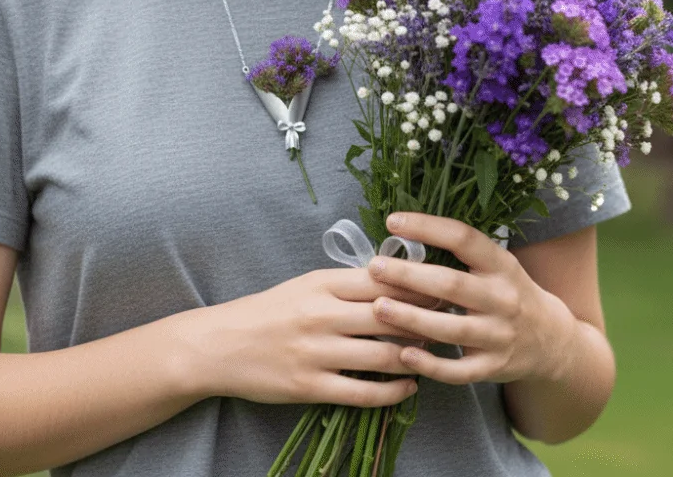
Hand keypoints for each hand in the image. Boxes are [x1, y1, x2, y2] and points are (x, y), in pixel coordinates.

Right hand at [197, 267, 443, 406]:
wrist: (221, 345)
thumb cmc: (269, 310)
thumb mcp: (305, 285)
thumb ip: (345, 284)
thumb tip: (394, 280)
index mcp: (320, 284)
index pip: (380, 280)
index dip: (416, 284)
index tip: (443, 286)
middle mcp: (321, 315)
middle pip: (388, 315)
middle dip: (425, 318)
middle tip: (450, 320)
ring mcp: (316, 353)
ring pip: (382, 355)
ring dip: (415, 355)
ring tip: (435, 353)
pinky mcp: (311, 387)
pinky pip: (363, 392)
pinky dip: (394, 390)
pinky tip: (409, 384)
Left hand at [365, 212, 570, 385]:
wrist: (552, 340)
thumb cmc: (508, 292)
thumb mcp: (496, 265)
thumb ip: (460, 254)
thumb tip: (402, 234)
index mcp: (501, 265)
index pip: (463, 238)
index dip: (427, 227)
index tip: (393, 222)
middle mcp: (503, 298)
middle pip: (452, 284)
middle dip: (409, 275)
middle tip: (374, 266)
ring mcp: (499, 336)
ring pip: (451, 329)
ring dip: (411, 319)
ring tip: (377, 307)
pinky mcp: (494, 368)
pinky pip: (459, 371)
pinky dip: (431, 365)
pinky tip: (404, 354)